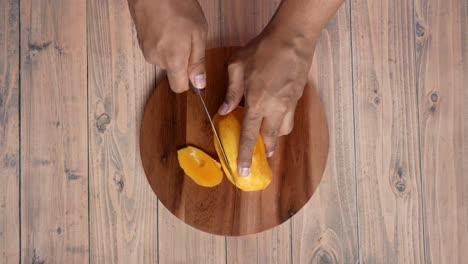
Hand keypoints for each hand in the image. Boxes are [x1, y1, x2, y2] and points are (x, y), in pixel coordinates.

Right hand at [128, 0, 207, 91]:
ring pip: (165, 60)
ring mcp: (146, 51)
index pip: (179, 87)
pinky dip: (164, 42)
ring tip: (177, 29)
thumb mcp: (198, 34)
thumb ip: (197, 61)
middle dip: (183, 61)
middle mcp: (156, 60)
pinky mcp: (141, 42)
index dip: (189, 81)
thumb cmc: (178, 6)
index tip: (196, 69)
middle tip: (189, 39)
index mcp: (172, 61)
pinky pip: (157, 50)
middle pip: (173, 72)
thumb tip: (199, 84)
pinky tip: (167, 26)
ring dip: (173, 50)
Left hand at [218, 30, 316, 175]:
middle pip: (270, 138)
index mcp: (257, 103)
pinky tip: (275, 112)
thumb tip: (224, 111)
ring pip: (283, 130)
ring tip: (266, 132)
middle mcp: (275, 108)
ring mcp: (289, 104)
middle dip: (264, 150)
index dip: (244, 155)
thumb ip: (231, 92)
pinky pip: (290, 116)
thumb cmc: (262, 49)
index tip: (243, 171)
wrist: (293, 38)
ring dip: (274, 135)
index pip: (248, 135)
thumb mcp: (237, 66)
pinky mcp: (298, 97)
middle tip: (260, 155)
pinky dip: (282, 120)